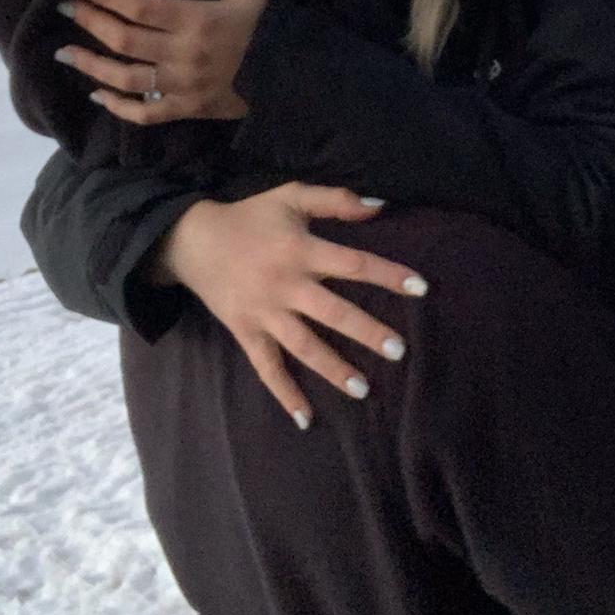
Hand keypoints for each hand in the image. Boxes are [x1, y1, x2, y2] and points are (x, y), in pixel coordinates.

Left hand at [58, 0, 266, 123]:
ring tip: (65, 52)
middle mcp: (184, 55)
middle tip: (65, 8)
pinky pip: (145, 113)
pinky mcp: (188, 110)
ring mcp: (183, 87)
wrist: (296, 74)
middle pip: (124, 39)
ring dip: (91, 64)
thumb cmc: (270, 23)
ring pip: (126, 78)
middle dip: (90, 21)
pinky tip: (97, 95)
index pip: (139, 7)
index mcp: (198, 20)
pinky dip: (118, 107)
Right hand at [162, 184, 427, 428]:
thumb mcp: (291, 195)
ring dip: (334, 369)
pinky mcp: (246, 333)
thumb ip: (335, 199)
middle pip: (333, 312)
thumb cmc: (250, 216)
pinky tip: (305, 419)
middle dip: (367, 332)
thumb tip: (379, 206)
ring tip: (363, 390)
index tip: (421, 289)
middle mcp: (285, 285)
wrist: (192, 241)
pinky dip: (284, 394)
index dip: (388, 275)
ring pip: (304, 346)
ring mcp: (265, 313)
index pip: (353, 265)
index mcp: (300, 250)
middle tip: (399, 351)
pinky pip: (267, 368)